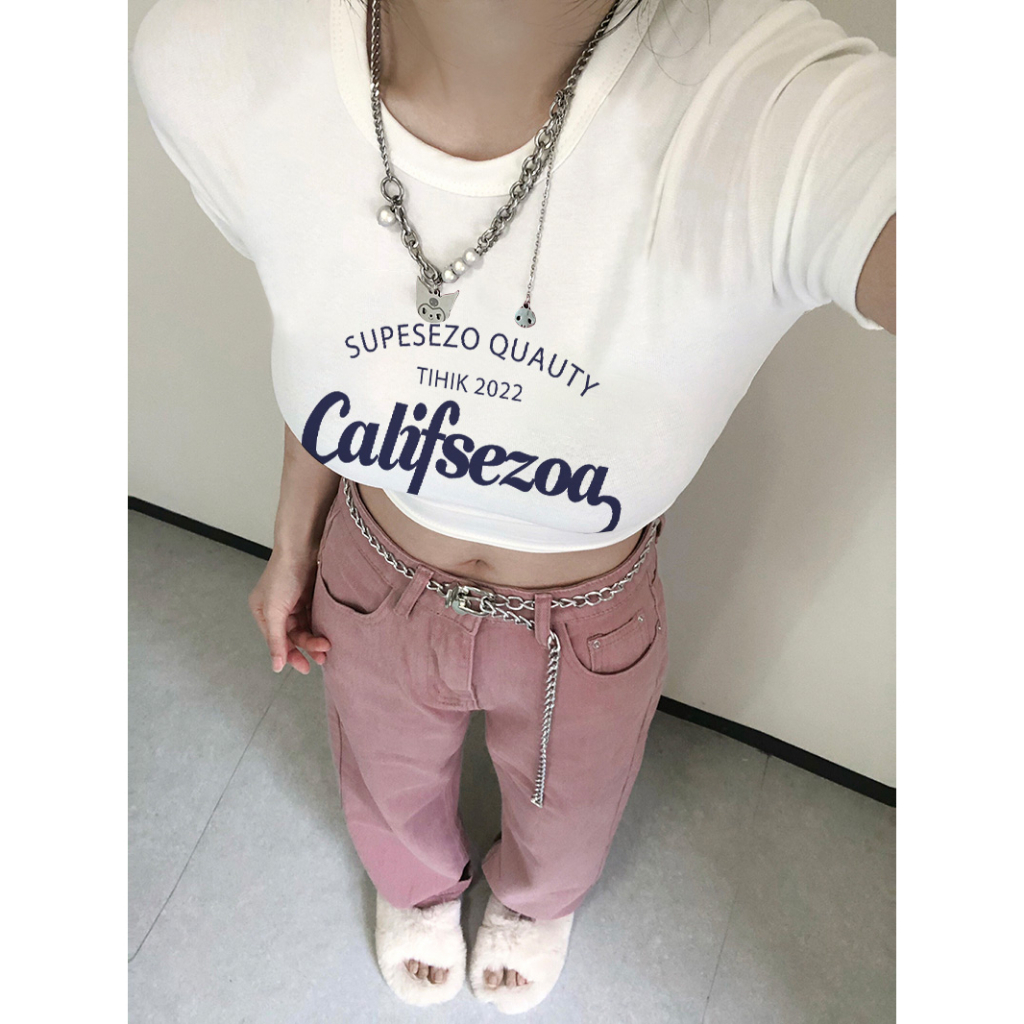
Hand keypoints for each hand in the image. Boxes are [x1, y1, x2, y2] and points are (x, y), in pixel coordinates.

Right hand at [248, 548, 330, 674]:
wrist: (302, 547)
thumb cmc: (283, 575)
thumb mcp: (275, 611)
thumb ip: (276, 640)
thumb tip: (276, 667)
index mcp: (261, 612)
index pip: (276, 641)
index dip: (290, 655)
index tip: (305, 667)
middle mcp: (276, 609)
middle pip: (292, 636)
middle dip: (307, 647)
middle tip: (322, 658)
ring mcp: (293, 603)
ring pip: (305, 628)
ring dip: (315, 639)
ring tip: (328, 647)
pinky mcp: (308, 597)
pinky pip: (314, 617)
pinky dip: (320, 626)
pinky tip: (328, 633)